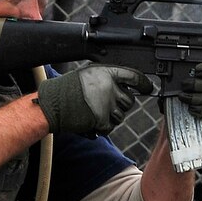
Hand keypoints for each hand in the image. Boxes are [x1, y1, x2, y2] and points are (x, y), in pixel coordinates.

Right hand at [35, 64, 153, 135]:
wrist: (53, 103)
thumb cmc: (68, 89)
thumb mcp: (89, 75)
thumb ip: (108, 78)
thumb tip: (127, 86)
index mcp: (106, 73)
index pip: (133, 76)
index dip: (144, 83)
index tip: (148, 87)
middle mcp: (109, 87)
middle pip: (129, 100)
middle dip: (121, 104)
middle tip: (106, 104)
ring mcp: (106, 104)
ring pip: (121, 116)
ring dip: (111, 117)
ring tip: (95, 111)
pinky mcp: (101, 119)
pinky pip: (110, 127)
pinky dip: (103, 127)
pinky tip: (92, 121)